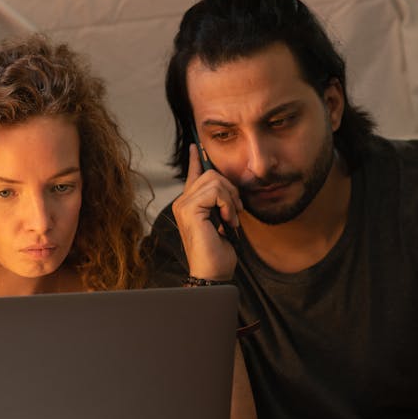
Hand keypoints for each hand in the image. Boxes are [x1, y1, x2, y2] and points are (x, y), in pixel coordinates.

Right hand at [172, 145, 242, 279]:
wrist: (213, 272)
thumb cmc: (218, 252)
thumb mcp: (222, 222)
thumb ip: (221, 203)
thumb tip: (229, 187)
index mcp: (189, 205)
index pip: (193, 175)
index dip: (196, 159)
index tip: (198, 146)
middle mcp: (182, 202)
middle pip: (211, 174)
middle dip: (231, 190)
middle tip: (236, 212)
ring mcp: (183, 205)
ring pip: (215, 180)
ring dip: (231, 200)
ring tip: (231, 220)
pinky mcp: (189, 210)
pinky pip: (216, 191)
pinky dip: (228, 205)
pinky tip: (227, 221)